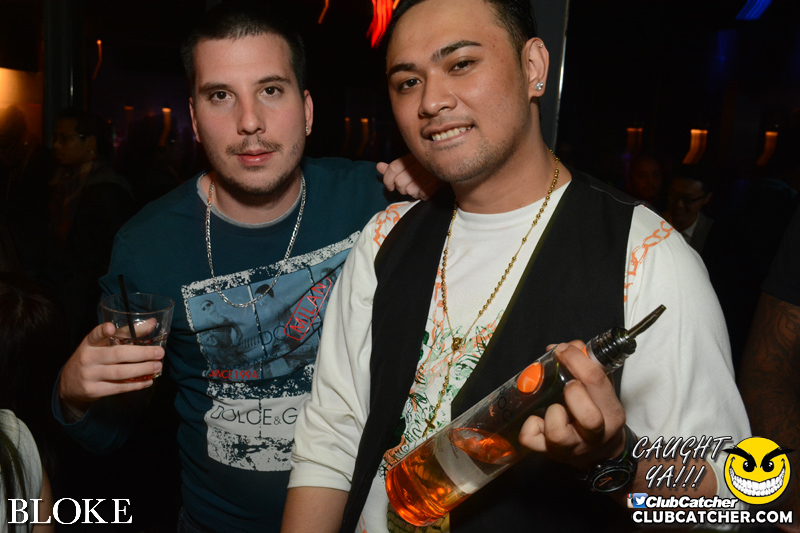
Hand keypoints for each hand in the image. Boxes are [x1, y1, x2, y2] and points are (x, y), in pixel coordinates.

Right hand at [58, 322, 164, 417]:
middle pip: (117, 354)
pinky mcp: (93, 390)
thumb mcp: (102, 344)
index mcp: (89, 343)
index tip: (111, 328)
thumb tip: (152, 324)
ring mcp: (89, 375)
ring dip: (142, 370)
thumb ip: (126, 334)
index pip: (95, 335)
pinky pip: (118, 388)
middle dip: (141, 353)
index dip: (103, 331)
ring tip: (157, 366)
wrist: (69, 384)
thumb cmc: (92, 358)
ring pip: (120, 373)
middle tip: (160, 353)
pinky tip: (148, 381)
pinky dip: (135, 385)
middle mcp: (87, 358)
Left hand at [378, 154, 440, 200]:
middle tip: (409, 185)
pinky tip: (427, 189)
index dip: (387, 180)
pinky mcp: (437, 183)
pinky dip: (423, 195)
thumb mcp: (409, 164)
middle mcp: (418, 164)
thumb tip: (378, 166)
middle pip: (399, 182)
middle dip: (401, 188)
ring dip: (413, 192)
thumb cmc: (426, 166)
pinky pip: (422, 195)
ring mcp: (428, 173)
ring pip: (409, 191)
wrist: (451, 164)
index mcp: (411, 157)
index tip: (389, 187)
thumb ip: (394, 167)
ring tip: (419, 186)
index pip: (393, 168)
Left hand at [518, 341, 625, 469]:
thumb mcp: (601, 390)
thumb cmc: (598, 414)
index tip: (565, 350)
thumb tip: (556, 348)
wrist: (599, 455)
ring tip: (555, 408)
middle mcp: (595, 435)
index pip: (597, 382)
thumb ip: (585, 366)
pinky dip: (530, 426)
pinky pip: (531, 439)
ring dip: (552, 412)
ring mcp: (571, 448)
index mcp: (611, 413)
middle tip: (567, 384)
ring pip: (557, 433)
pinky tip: (539, 420)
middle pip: (588, 417)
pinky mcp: (549, 454)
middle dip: (572, 391)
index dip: (576, 359)